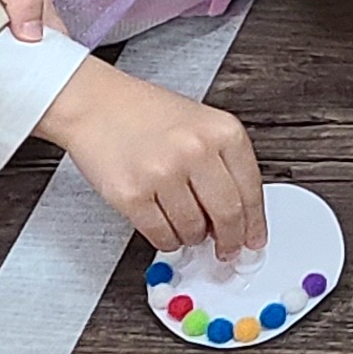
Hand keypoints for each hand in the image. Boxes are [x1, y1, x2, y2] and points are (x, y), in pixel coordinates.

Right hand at [39, 60, 264, 260]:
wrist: (98, 104)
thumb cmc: (149, 114)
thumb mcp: (202, 125)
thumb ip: (223, 165)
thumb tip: (238, 216)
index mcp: (223, 131)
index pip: (251, 189)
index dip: (255, 223)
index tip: (254, 239)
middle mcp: (196, 150)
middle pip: (228, 214)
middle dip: (230, 240)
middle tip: (227, 249)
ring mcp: (163, 173)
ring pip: (193, 230)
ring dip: (193, 237)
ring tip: (188, 226)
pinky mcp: (131, 195)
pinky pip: (160, 235)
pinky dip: (167, 240)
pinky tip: (167, 229)